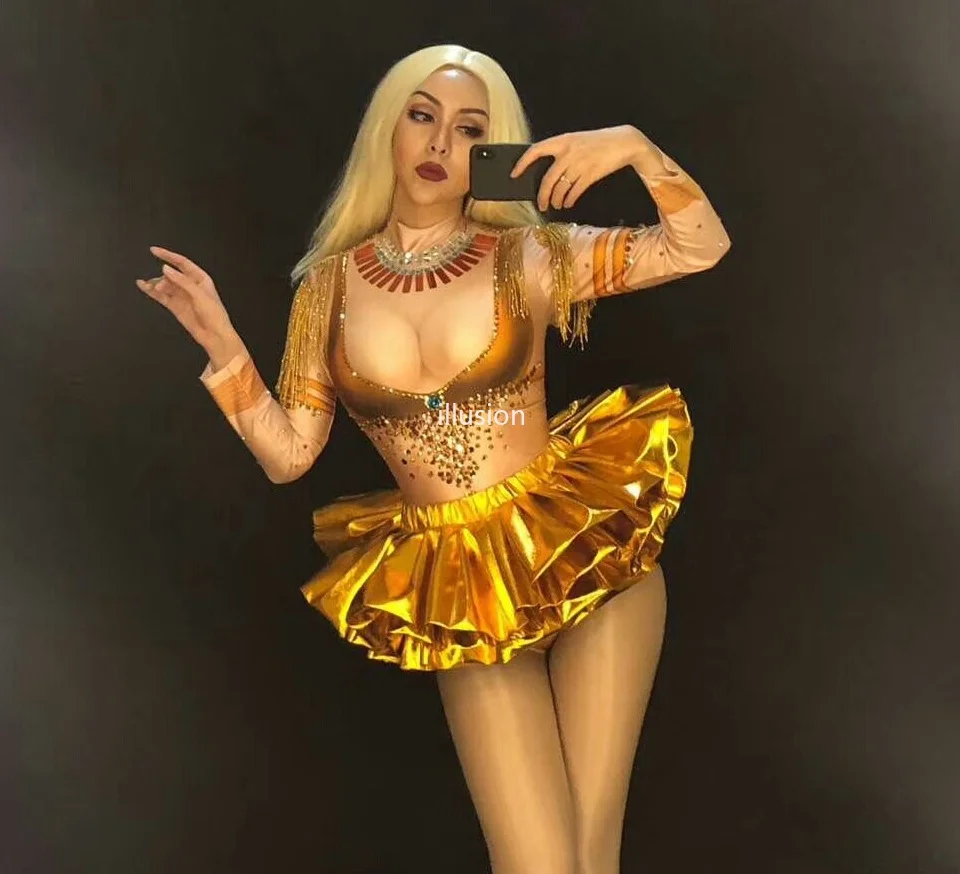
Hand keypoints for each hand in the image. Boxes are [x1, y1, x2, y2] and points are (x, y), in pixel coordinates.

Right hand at [136, 246, 234, 351]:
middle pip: (172, 275)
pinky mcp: (175, 306)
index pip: (182, 262)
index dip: (168, 255)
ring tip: (153, 288)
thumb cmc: (215, 315)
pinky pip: (161, 296)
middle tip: (159, 284)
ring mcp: (182, 296)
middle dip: (163, 277)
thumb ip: (182, 281)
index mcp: (201, 279)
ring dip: (157, 285)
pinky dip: (151, 291)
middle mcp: (191, 286)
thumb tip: (166, 269)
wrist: (214, 336)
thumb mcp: (200, 295)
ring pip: (165, 285)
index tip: (154, 251)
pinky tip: (143, 286)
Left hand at [511, 124, 654, 211]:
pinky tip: (568, 203)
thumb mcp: (577, 141)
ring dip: (556, 200)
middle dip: (542, 196)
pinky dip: (569, 200)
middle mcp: (569, 152)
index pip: (535, 150)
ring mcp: (580, 164)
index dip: (522, 163)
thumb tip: (546, 173)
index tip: (514, 174)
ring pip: (560, 188)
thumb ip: (562, 152)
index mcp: (562, 140)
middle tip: (540, 205)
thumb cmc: (598, 143)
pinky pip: (574, 192)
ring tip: (556, 205)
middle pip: (547, 179)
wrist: (623, 142)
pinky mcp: (590, 174)